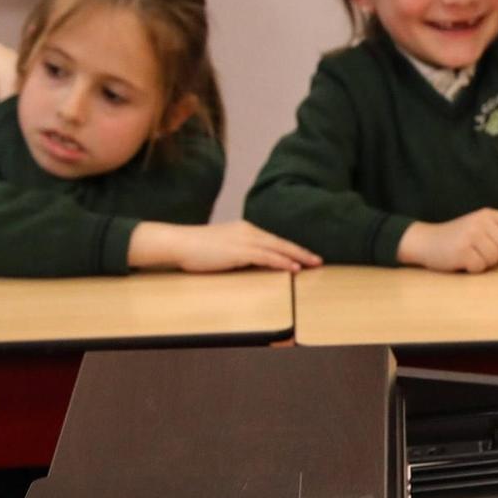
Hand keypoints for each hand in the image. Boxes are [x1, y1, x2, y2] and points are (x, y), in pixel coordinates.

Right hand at [127, 221, 321, 273]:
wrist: (179, 242)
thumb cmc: (196, 248)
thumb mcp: (223, 248)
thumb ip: (239, 253)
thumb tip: (251, 263)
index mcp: (245, 230)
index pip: (274, 240)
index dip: (291, 248)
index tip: (306, 256)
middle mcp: (249, 231)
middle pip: (281, 242)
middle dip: (301, 252)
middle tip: (319, 260)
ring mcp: (245, 240)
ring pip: (278, 248)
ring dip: (298, 257)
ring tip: (313, 264)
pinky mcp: (240, 251)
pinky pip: (267, 256)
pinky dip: (282, 261)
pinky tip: (294, 268)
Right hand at [398, 210, 497, 273]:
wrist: (425, 241)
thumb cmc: (457, 238)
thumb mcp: (480, 230)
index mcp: (487, 214)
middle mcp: (480, 221)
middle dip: (497, 253)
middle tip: (479, 250)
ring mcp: (470, 235)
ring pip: (494, 258)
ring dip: (485, 262)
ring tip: (470, 255)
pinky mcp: (462, 250)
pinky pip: (481, 267)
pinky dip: (474, 269)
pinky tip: (463, 261)